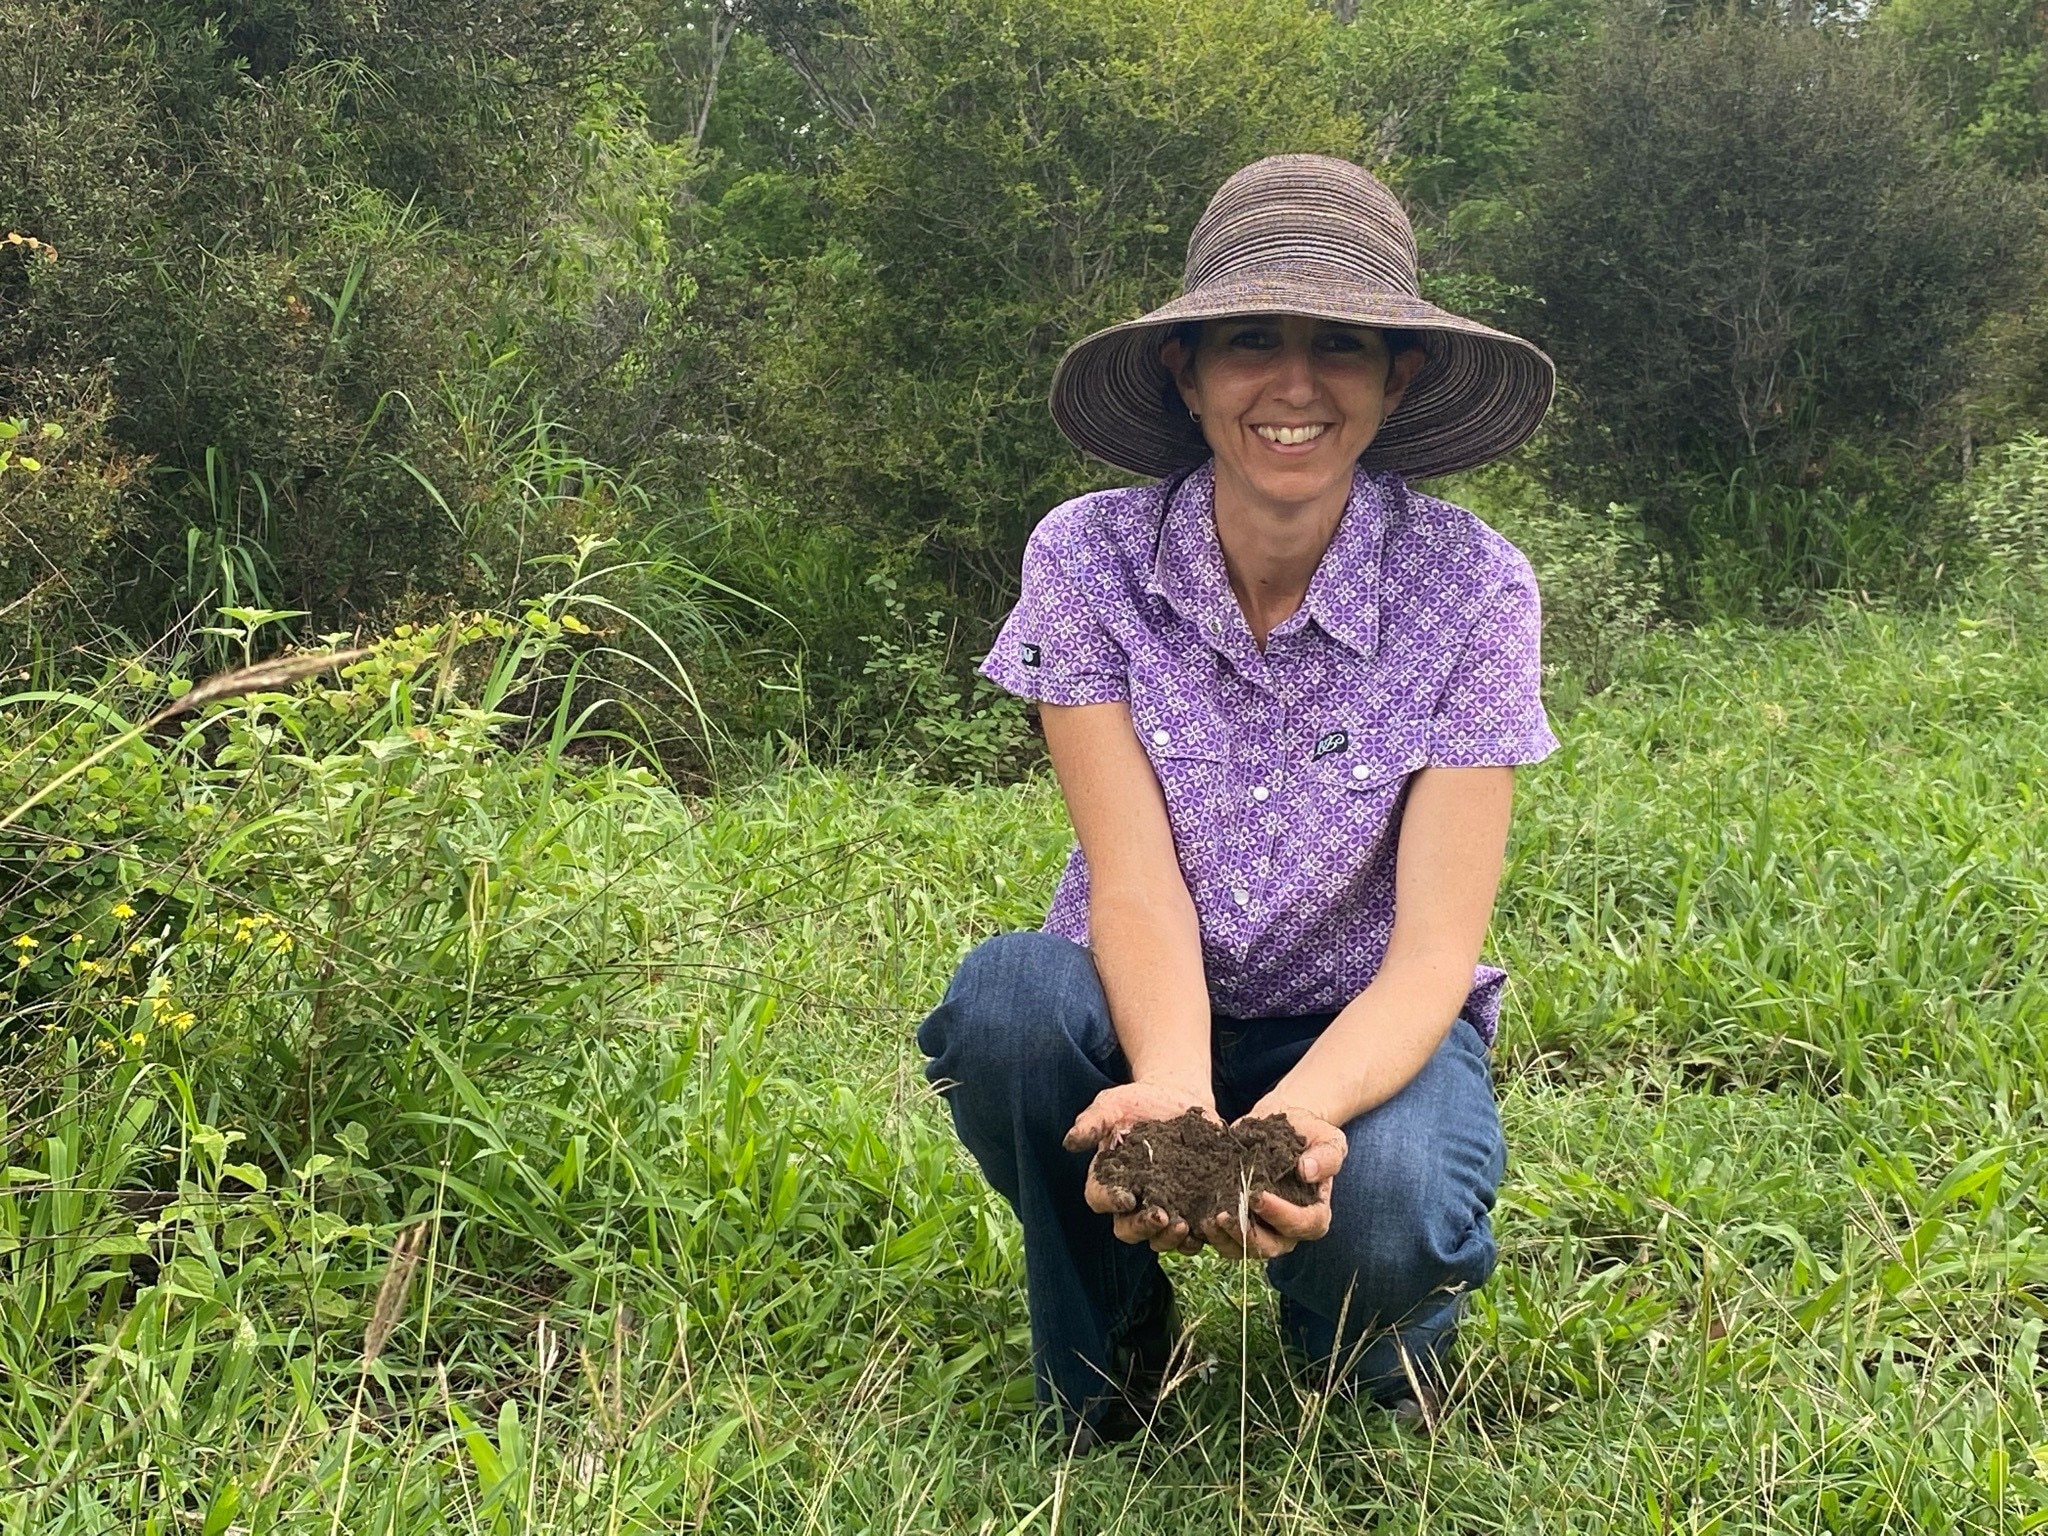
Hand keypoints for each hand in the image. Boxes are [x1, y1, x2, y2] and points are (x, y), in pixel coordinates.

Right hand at [1065, 1080, 1218, 1254]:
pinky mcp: (1192, 1208)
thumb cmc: (1137, 1103)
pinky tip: (1206, 1227)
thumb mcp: (1112, 1106)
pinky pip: (1192, 1234)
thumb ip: (1093, 1123)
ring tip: (1184, 1226)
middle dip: (1142, 1227)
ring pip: (1160, 1239)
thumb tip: (1070, 1142)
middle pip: (1128, 1229)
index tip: (1126, 1197)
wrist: (1176, 1098)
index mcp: (1109, 1180)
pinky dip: (1198, 1236)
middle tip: (1160, 1216)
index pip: (1100, 1199)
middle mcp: (1134, 1202)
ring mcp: (1164, 1208)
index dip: (1110, 1201)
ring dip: (1169, 1239)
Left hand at [1201, 1098, 1346, 1261]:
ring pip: (1244, 1249)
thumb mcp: (1326, 1138)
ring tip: (1208, 1219)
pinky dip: (1212, 1235)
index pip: (1303, 1225)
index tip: (1258, 1196)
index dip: (1281, 1215)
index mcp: (1315, 1214)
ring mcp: (1263, 1230)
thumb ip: (1326, 1156)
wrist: (1281, 1125)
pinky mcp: (1240, 1225)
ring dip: (1224, 1238)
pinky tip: (1200, 1218)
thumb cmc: (1308, 1133)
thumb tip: (1307, 1171)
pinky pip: (1225, 1241)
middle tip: (1224, 1214)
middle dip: (1246, 1234)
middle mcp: (1289, 1230)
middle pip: (1270, 1246)